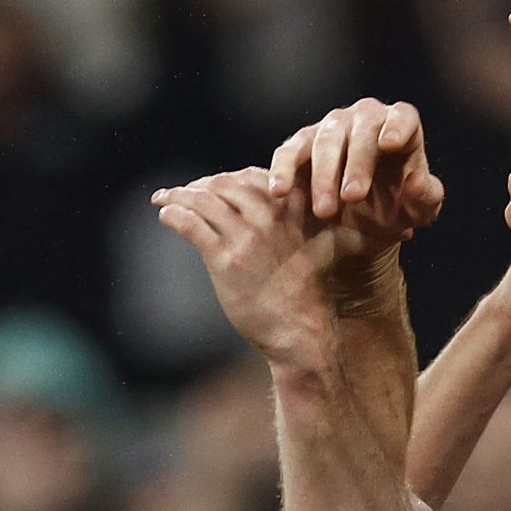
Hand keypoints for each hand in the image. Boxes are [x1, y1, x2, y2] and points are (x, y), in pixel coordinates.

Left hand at [152, 169, 335, 365]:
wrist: (299, 333)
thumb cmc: (309, 297)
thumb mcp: (322, 253)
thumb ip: (322, 231)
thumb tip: (346, 229)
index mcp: (290, 211)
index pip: (251, 177)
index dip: (227, 178)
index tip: (213, 184)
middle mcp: (268, 218)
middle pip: (223, 184)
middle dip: (200, 184)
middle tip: (183, 191)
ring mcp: (245, 238)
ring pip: (203, 201)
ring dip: (179, 196)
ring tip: (164, 198)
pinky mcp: (224, 260)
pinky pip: (191, 225)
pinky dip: (175, 215)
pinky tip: (166, 215)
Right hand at [266, 97, 444, 256]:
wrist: (363, 219)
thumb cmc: (397, 206)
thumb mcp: (418, 210)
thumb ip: (425, 196)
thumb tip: (416, 180)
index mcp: (402, 128)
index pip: (403, 117)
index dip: (397, 127)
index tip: (389, 145)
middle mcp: (366, 119)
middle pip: (361, 130)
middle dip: (356, 164)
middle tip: (353, 198)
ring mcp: (332, 127)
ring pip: (325, 139)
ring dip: (323, 175)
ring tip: (325, 211)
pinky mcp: (301, 144)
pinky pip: (290, 150)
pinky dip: (283, 169)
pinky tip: (280, 192)